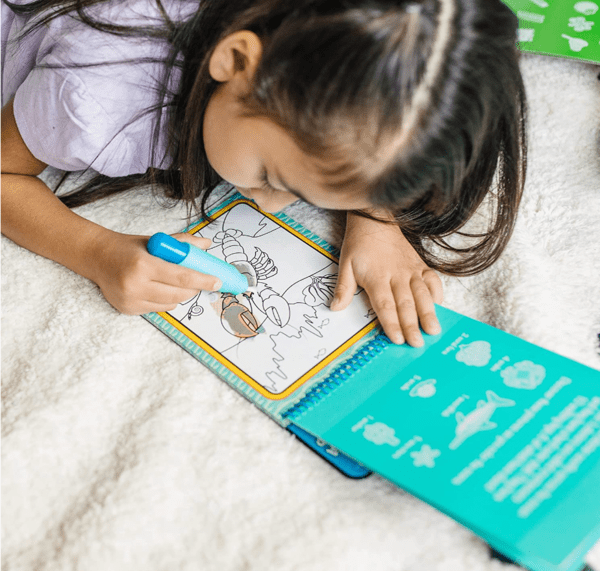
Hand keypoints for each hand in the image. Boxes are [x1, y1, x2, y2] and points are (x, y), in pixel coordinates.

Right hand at [90, 232, 221, 314]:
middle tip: (200, 281)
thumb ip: (183, 243)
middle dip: (195, 289)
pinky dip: (165, 300)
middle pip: (179, 294)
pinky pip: (158, 309)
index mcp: (144, 264)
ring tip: (174, 282)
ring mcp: (130, 299)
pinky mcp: (127, 309)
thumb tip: (208, 243)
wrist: (97, 257)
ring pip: (171, 304)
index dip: (203, 280)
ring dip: (180, 295)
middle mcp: (135, 284)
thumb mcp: (156, 241)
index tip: (218, 282)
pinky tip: (158, 289)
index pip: (181, 277)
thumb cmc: (130, 248)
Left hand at [330, 212, 442, 346]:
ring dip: (428, 313)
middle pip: (405, 304)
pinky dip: (437, 292)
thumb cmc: (359, 245)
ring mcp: (410, 270)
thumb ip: (343, 288)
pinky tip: (439, 306)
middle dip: (412, 325)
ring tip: (434, 330)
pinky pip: (432, 279)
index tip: (398, 339)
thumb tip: (335, 308)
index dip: (391, 323)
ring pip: (422, 294)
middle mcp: (396, 275)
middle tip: (418, 343)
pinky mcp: (420, 264)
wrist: (376, 220)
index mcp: (376, 278)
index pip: (384, 305)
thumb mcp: (345, 264)